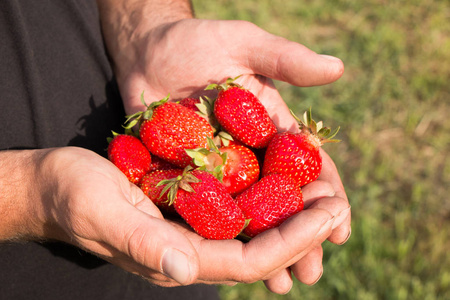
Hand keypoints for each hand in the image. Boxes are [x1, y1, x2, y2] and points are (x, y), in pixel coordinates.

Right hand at [16, 147, 343, 290]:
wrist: (53, 185)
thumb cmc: (73, 196)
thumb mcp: (103, 212)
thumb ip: (142, 242)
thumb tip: (185, 267)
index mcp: (177, 257)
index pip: (250, 260)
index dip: (293, 240)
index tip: (330, 215)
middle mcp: (190, 248)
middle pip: (260, 247)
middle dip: (303, 229)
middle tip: (339, 202)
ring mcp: (189, 229)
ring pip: (252, 229)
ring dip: (290, 212)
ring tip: (323, 191)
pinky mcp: (186, 207)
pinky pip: (233, 207)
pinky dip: (261, 195)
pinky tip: (281, 177)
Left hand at [111, 18, 349, 292]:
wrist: (147, 50)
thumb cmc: (197, 42)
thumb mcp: (244, 44)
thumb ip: (286, 59)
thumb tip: (336, 68)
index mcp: (271, 128)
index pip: (306, 167)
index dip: (325, 196)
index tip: (339, 225)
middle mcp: (250, 155)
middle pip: (280, 201)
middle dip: (299, 237)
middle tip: (311, 272)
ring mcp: (218, 169)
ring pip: (248, 216)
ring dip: (263, 250)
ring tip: (279, 283)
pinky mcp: (186, 176)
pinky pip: (205, 212)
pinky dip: (220, 239)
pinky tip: (227, 264)